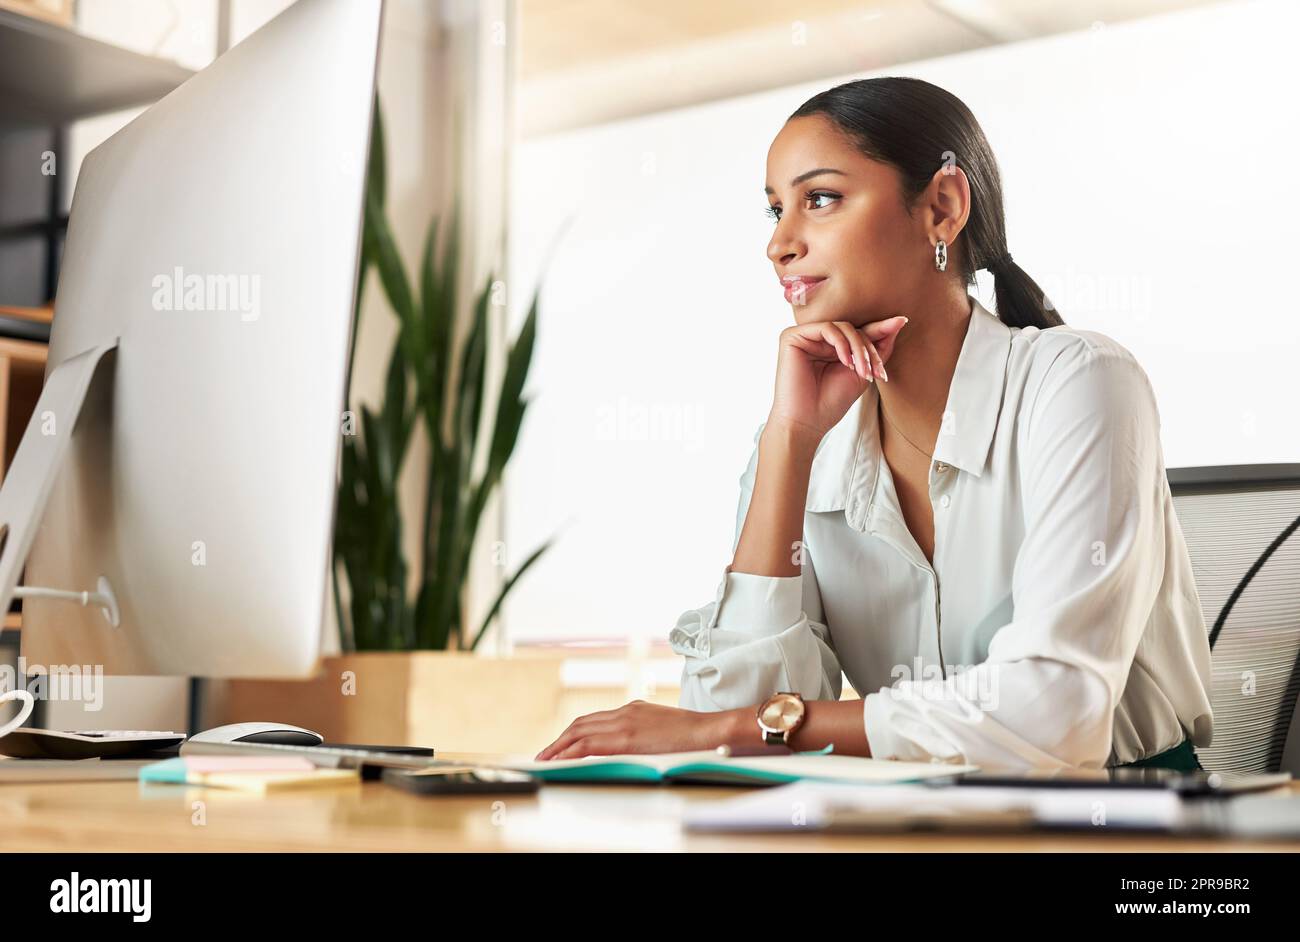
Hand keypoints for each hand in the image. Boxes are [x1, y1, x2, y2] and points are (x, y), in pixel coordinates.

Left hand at [534, 700, 736, 760]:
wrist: (710, 731)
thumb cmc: (694, 736)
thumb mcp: (663, 731)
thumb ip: (645, 735)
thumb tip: (634, 748)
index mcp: (633, 710)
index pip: (594, 720)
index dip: (573, 733)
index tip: (561, 745)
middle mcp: (625, 712)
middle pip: (581, 723)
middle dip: (560, 740)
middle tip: (545, 755)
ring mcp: (625, 722)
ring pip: (580, 732)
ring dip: (559, 747)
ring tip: (545, 760)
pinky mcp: (627, 737)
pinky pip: (589, 744)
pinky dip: (570, 752)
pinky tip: (561, 762)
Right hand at [767, 315, 907, 442]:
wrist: (807, 422)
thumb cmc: (831, 402)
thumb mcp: (863, 372)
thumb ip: (879, 348)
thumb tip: (900, 320)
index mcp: (829, 346)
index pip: (858, 332)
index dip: (880, 332)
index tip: (902, 322)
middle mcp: (815, 338)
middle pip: (853, 329)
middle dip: (870, 350)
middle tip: (876, 372)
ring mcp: (804, 336)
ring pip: (843, 327)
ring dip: (859, 348)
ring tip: (862, 372)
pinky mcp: (792, 336)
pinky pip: (827, 328)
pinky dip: (842, 344)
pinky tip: (846, 363)